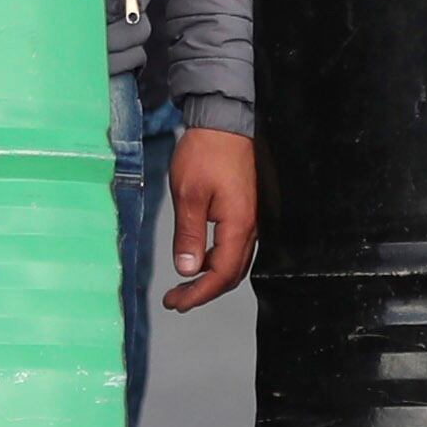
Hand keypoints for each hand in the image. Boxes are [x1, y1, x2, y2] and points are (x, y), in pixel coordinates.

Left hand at [165, 126, 258, 309]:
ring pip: (234, 262)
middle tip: (176, 299)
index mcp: (238, 225)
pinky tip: (198, 257)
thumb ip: (188, 235)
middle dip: (204, 292)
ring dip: (210, 277)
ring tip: (184, 283)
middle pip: (231, 274)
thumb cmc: (206, 153)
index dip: (198, 294)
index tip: (175, 302)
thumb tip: (187, 270)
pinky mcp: (245, 211)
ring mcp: (250, 219)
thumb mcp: (188, 195)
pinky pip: (234, 247)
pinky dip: (216, 260)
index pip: (221, 274)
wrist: (224, 123)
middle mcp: (250, 227)